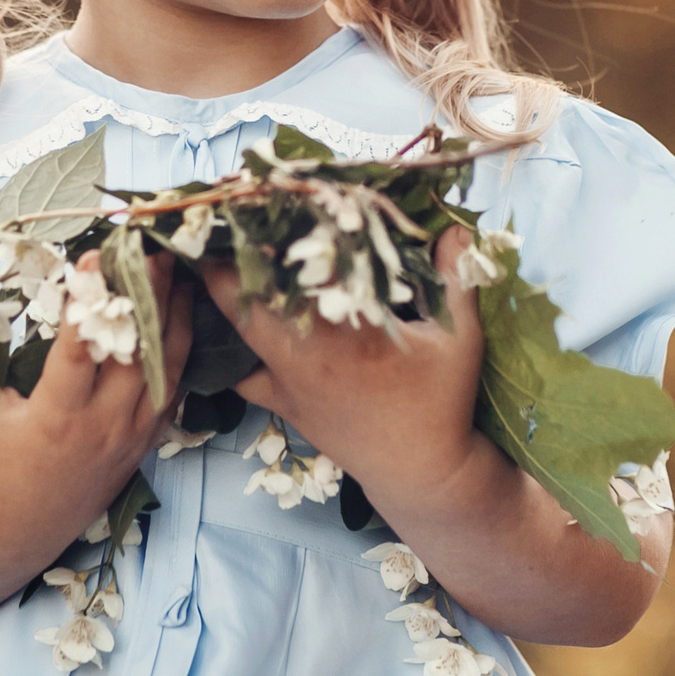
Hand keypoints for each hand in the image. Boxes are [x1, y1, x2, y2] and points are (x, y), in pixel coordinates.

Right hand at [0, 247, 195, 581]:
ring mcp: (130, 437)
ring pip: (168, 368)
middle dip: (149, 294)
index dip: (92, 299)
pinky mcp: (144, 444)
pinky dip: (183, 351)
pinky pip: (175, 392)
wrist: (12, 538)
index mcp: (57, 417)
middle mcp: (103, 426)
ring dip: (175, 315)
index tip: (98, 253)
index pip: (82, 347)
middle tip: (153, 244)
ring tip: (177, 268)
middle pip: (139, 351)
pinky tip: (186, 315)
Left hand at [199, 223, 486, 503]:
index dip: (255, 238)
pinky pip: (242, 373)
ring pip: (232, 333)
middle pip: (235, 299)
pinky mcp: (283, 406)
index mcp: (336, 335)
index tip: (244, 200)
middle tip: (220, 218)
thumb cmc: (442, 404)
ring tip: (215, 257)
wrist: (424, 475)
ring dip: (222, 297)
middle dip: (219, 257)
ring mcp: (284, 384)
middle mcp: (298, 358)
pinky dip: (231, 348)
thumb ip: (454, 278)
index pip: (281, 277)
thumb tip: (455, 227)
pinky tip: (226, 325)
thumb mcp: (459, 339)